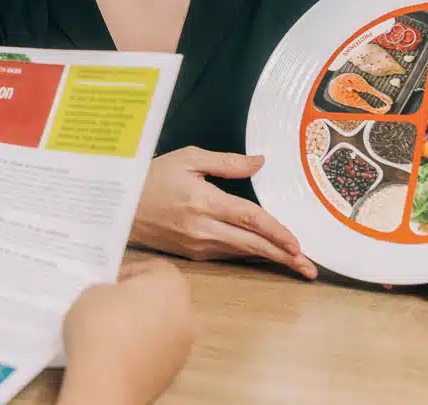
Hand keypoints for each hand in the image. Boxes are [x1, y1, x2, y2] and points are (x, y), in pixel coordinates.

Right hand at [61, 259, 194, 404]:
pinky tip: (117, 354)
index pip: (157, 268)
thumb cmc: (101, 326)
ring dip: (142, 327)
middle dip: (140, 300)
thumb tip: (113, 300)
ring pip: (162, 328)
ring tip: (111, 332)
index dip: (131, 272)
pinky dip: (141, 350)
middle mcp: (186, 315)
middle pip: (164, 299)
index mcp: (171, 286)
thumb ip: (109, 290)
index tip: (111, 283)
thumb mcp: (93, 292)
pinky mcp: (172, 374)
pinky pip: (157, 352)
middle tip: (111, 305)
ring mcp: (182, 347)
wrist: (106, 381)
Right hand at [129, 147, 316, 278]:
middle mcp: (203, 228)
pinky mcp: (192, 254)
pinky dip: (248, 254)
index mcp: (204, 202)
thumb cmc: (152, 177)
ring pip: (242, 253)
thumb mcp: (187, 158)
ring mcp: (197, 245)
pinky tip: (264, 254)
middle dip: (284, 256)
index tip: (298, 244)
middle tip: (309, 268)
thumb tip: (260, 162)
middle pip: (252, 245)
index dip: (276, 232)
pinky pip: (227, 254)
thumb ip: (227, 162)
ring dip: (270, 258)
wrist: (118, 207)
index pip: (249, 219)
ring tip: (295, 264)